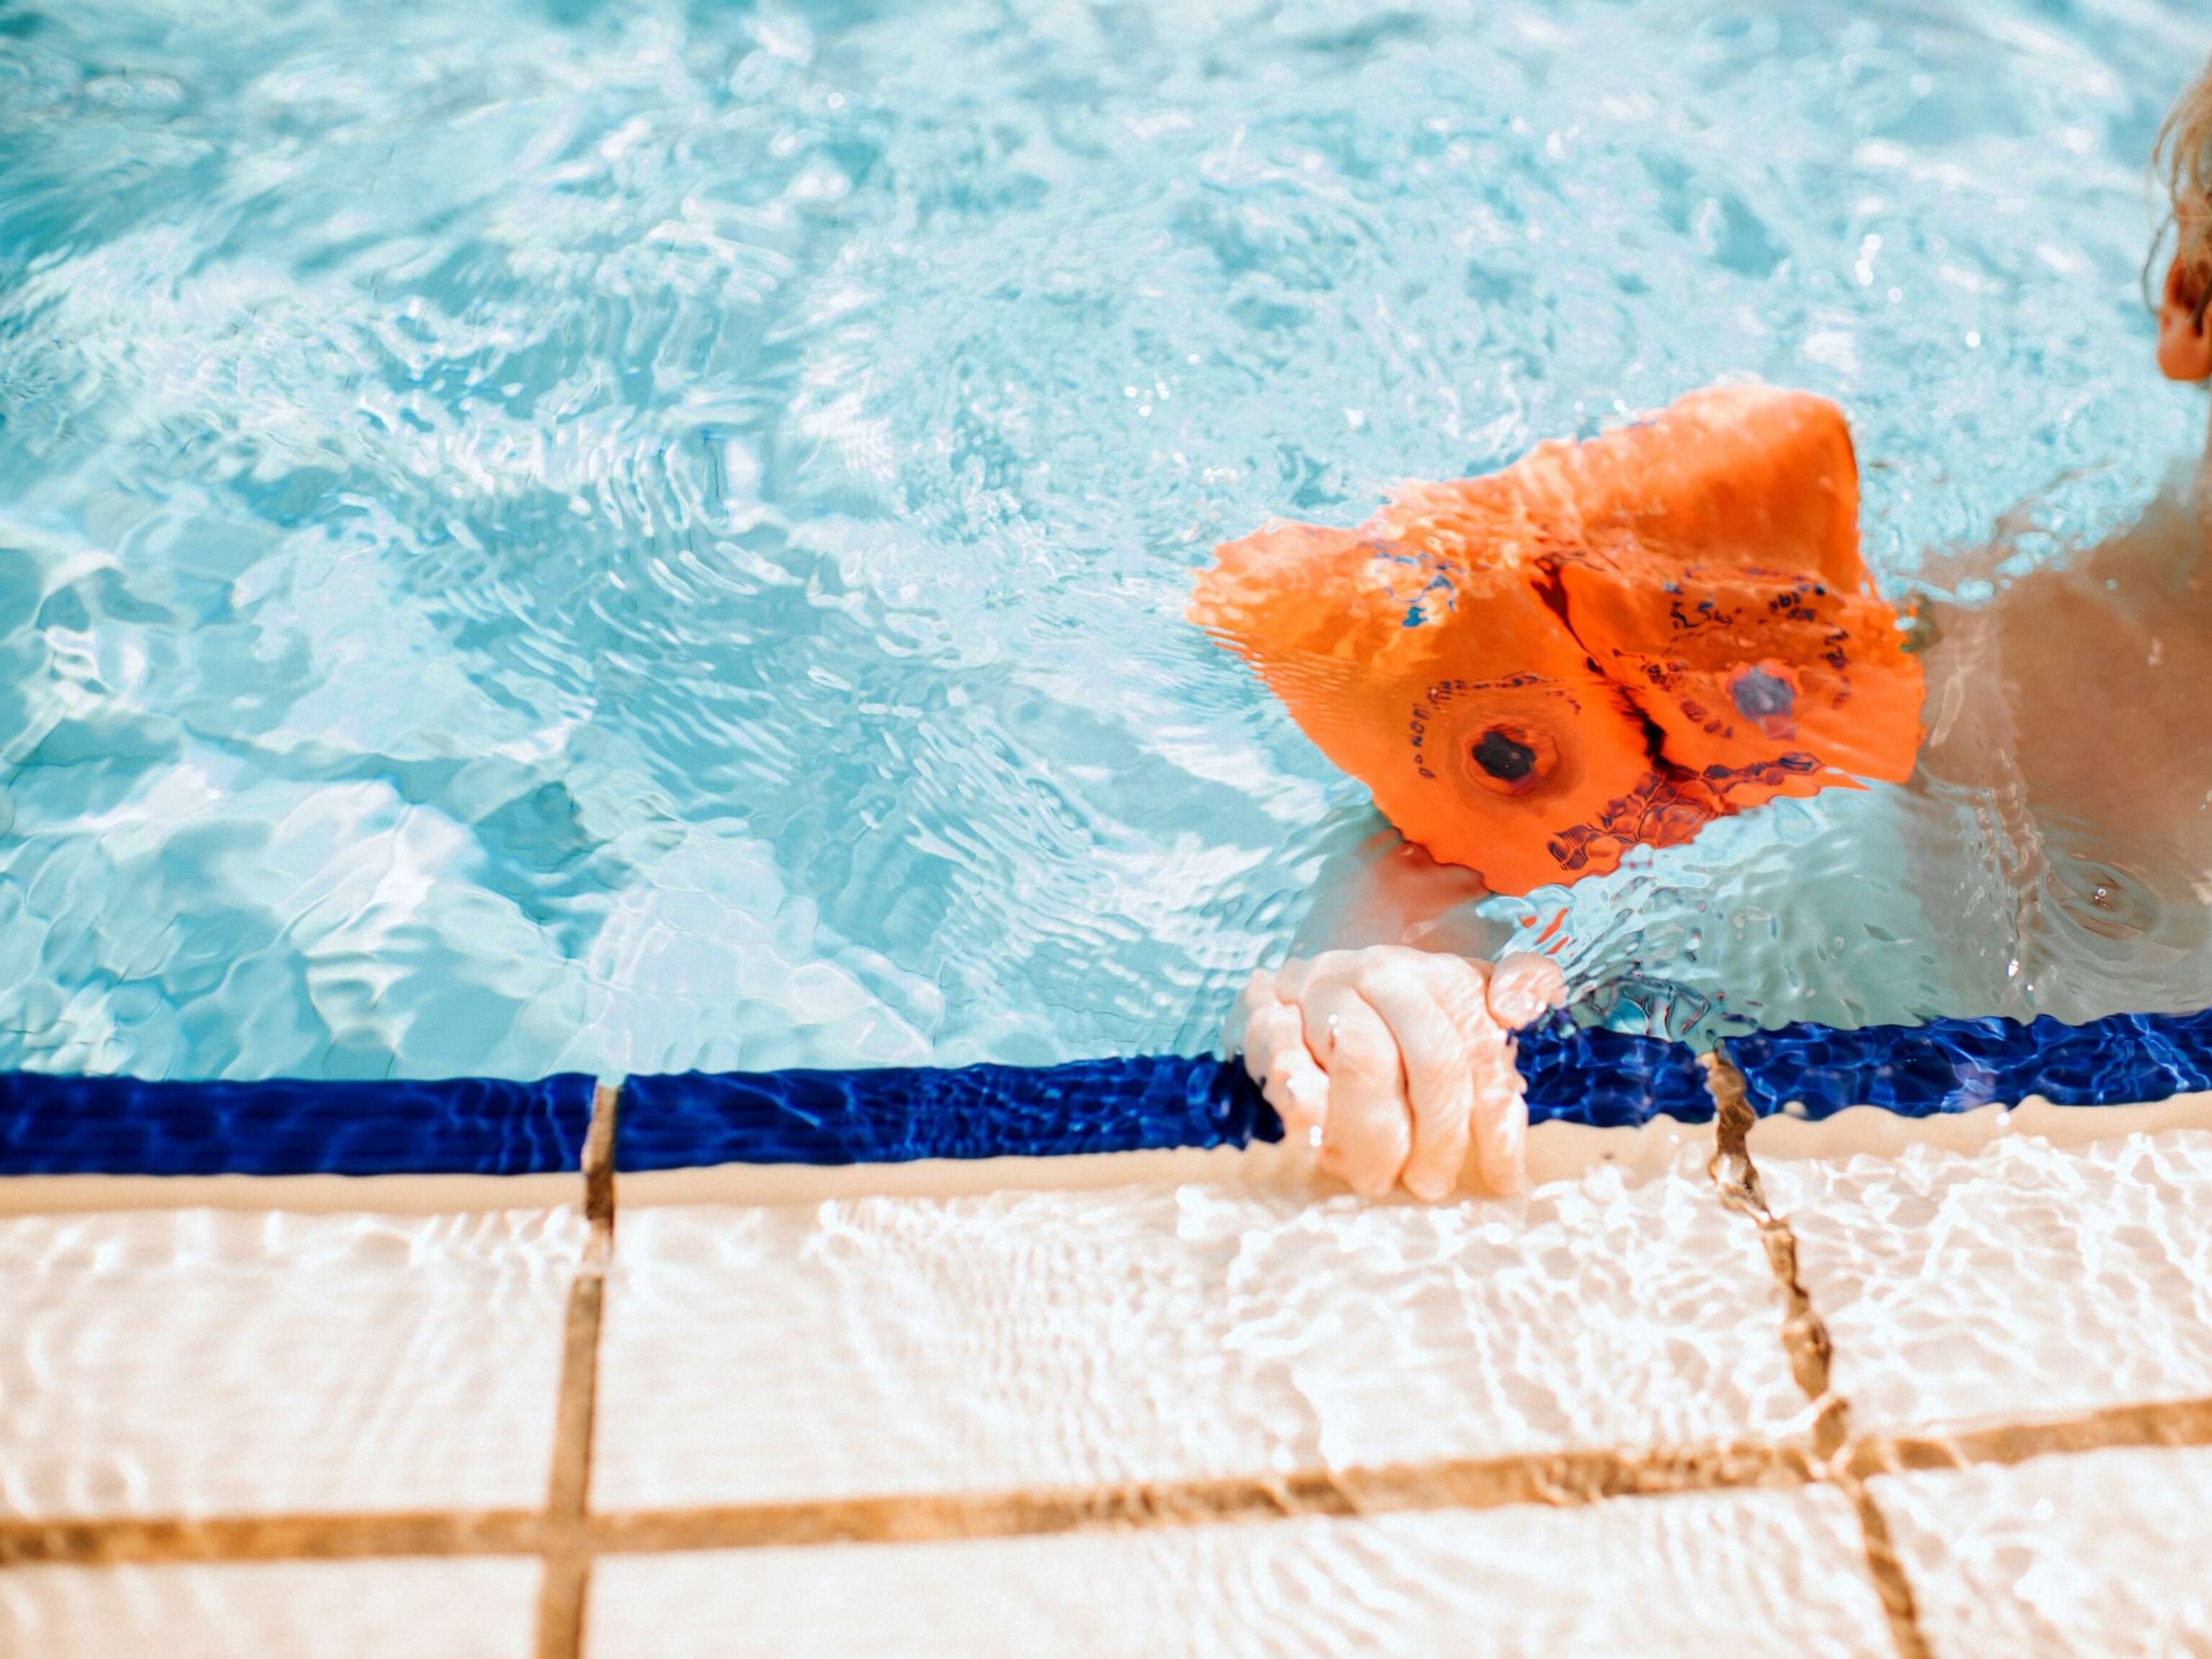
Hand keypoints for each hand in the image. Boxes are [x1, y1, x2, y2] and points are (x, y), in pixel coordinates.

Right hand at [1232, 947, 1567, 1199]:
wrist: (1312, 985)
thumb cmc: (1402, 1018)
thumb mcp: (1463, 1005)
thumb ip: (1514, 989)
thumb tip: (1527, 1004)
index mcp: (1440, 975)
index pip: (1480, 1052)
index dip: (1497, 1124)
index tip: (1502, 1181)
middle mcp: (1383, 974)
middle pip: (1431, 1060)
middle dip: (1440, 1135)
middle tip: (1430, 1185)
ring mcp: (1321, 990)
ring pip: (1363, 1062)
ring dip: (1376, 1132)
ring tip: (1376, 1177)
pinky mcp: (1266, 1013)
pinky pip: (1286, 1059)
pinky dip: (1304, 1101)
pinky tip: (1316, 1137)